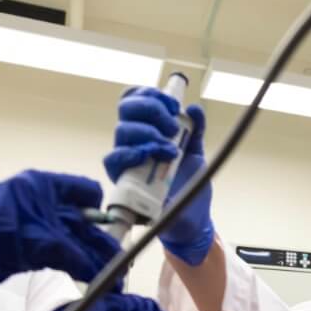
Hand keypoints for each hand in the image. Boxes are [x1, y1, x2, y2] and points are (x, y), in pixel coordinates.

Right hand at [104, 87, 212, 265]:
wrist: (191, 216)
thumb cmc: (189, 183)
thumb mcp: (197, 151)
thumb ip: (196, 128)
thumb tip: (194, 107)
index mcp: (148, 127)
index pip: (135, 99)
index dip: (149, 94)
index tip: (173, 105)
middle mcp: (133, 139)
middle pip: (126, 108)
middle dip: (151, 109)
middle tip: (173, 126)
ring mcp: (127, 159)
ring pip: (122, 131)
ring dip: (148, 133)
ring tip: (170, 149)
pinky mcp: (122, 180)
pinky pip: (113, 159)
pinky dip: (131, 152)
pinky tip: (148, 155)